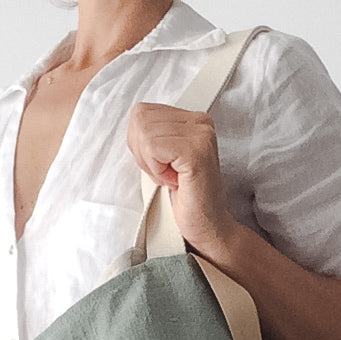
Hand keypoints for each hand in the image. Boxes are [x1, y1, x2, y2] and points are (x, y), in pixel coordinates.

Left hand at [126, 102, 240, 258]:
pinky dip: (157, 170)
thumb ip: (151, 135)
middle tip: (165, 174)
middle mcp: (200, 122)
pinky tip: (174, 181)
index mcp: (192, 120)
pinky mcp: (196, 151)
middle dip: (143, 153)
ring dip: (151, 164)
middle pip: (140, 119)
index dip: (140, 145)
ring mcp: (200, 135)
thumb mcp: (163, 157)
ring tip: (171, 178)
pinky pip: (153, 147)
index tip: (161, 166)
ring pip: (145, 133)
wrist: (206, 225)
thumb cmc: (185, 197)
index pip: (142, 113)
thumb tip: (133, 124)